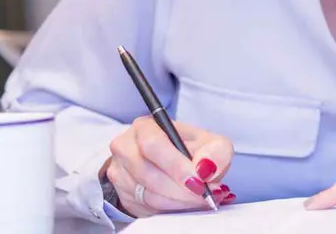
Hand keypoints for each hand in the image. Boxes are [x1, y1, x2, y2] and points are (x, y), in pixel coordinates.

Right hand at [105, 117, 235, 216]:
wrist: (176, 164)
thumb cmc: (193, 150)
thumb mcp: (212, 144)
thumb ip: (215, 152)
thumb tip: (206, 168)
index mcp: (146, 127)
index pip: (153, 145)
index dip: (176, 166)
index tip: (199, 180)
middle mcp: (126, 147)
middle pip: (148, 173)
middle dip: (181, 189)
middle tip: (204, 195)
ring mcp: (120, 172)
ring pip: (148, 194)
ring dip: (179, 201)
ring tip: (201, 199)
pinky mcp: (123, 194)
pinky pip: (146, 207)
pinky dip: (171, 208)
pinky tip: (186, 203)